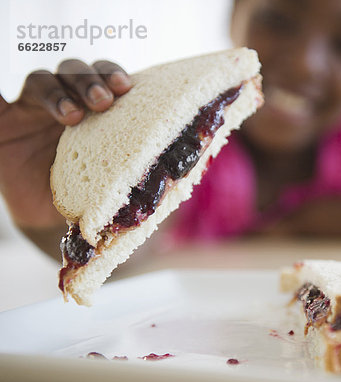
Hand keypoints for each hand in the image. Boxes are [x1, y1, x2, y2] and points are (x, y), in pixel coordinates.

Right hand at [0, 59, 131, 228]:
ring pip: (45, 80)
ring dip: (61, 91)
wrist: (50, 220)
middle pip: (77, 72)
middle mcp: (69, 102)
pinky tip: (11, 101)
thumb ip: (144, 170)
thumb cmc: (91, 197)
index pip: (106, 79)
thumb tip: (192, 171)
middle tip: (105, 100)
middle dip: (92, 80)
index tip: (127, 88)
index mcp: (101, 112)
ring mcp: (34, 109)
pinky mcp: (4, 120)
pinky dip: (2, 95)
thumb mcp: (118, 182)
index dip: (115, 76)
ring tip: (74, 115)